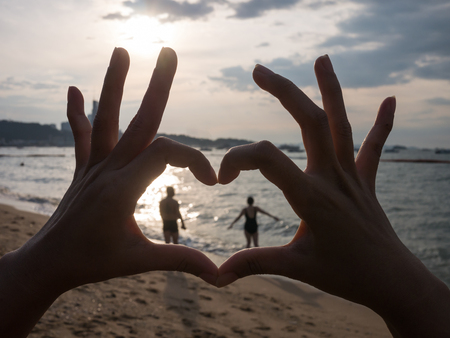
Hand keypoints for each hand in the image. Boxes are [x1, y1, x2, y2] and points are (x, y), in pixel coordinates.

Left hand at [0, 47, 217, 336]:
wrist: (48, 264)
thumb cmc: (92, 263)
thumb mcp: (139, 262)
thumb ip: (180, 261)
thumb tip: (219, 275)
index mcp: (124, 188)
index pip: (166, 153)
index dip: (194, 160)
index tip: (211, 181)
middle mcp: (108, 170)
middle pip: (139, 121)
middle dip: (157, 86)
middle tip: (168, 52)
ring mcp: (93, 167)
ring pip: (107, 120)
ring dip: (114, 85)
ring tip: (120, 51)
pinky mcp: (84, 170)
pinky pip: (82, 137)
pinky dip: (78, 114)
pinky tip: (74, 90)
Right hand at [217, 55, 449, 335]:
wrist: (392, 282)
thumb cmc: (345, 276)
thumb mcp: (296, 268)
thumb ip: (255, 264)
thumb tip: (218, 275)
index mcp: (311, 197)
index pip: (268, 158)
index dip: (238, 159)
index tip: (222, 178)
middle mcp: (332, 178)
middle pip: (310, 122)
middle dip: (284, 92)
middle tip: (258, 70)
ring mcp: (352, 176)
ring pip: (341, 124)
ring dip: (331, 90)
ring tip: (322, 59)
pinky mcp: (366, 181)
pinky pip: (375, 146)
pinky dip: (382, 123)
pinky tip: (390, 100)